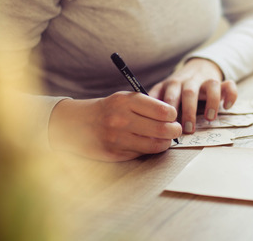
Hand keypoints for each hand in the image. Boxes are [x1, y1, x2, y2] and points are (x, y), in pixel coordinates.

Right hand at [48, 92, 181, 161]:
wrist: (76, 123)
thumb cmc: (108, 109)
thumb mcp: (124, 98)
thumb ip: (147, 105)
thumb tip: (173, 118)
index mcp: (126, 101)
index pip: (163, 111)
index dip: (173, 115)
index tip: (172, 116)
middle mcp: (121, 119)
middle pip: (162, 130)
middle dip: (174, 131)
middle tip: (176, 130)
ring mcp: (117, 139)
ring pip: (155, 145)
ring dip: (165, 143)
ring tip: (165, 139)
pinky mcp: (114, 154)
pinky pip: (142, 153)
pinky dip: (149, 149)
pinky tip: (147, 143)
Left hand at [148, 58, 237, 133]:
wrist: (198, 66)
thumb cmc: (178, 87)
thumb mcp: (163, 91)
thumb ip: (155, 103)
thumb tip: (147, 124)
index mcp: (172, 84)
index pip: (168, 96)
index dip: (167, 113)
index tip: (167, 128)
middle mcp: (189, 81)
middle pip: (188, 93)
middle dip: (188, 111)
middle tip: (187, 129)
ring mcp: (205, 80)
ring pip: (210, 86)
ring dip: (211, 103)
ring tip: (209, 119)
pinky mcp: (220, 81)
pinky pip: (229, 85)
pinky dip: (230, 95)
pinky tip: (227, 107)